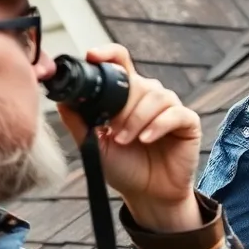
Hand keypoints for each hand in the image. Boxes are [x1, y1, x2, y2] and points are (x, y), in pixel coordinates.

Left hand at [56, 44, 201, 232]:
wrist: (146, 195)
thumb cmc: (123, 168)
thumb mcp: (94, 144)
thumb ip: (78, 120)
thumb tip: (60, 97)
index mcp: (126, 95)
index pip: (119, 62)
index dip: (108, 53)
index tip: (92, 56)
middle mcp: (149, 96)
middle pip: (136, 82)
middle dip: (121, 106)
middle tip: (111, 130)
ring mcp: (170, 107)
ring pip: (155, 96)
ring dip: (136, 118)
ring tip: (125, 140)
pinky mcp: (187, 122)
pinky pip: (175, 113)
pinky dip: (158, 125)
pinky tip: (146, 139)